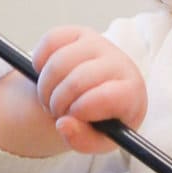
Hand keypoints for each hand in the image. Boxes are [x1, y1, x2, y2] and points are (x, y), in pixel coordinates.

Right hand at [30, 27, 146, 156]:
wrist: (96, 95)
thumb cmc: (102, 120)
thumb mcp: (96, 140)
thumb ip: (82, 140)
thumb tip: (64, 125)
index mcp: (132, 91)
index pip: (107, 96)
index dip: (82, 109)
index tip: (73, 116)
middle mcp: (119, 62)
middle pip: (77, 80)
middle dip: (58, 103)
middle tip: (56, 112)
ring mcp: (99, 44)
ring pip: (59, 62)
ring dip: (45, 87)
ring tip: (52, 99)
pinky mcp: (79, 32)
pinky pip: (50, 41)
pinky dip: (40, 62)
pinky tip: (49, 76)